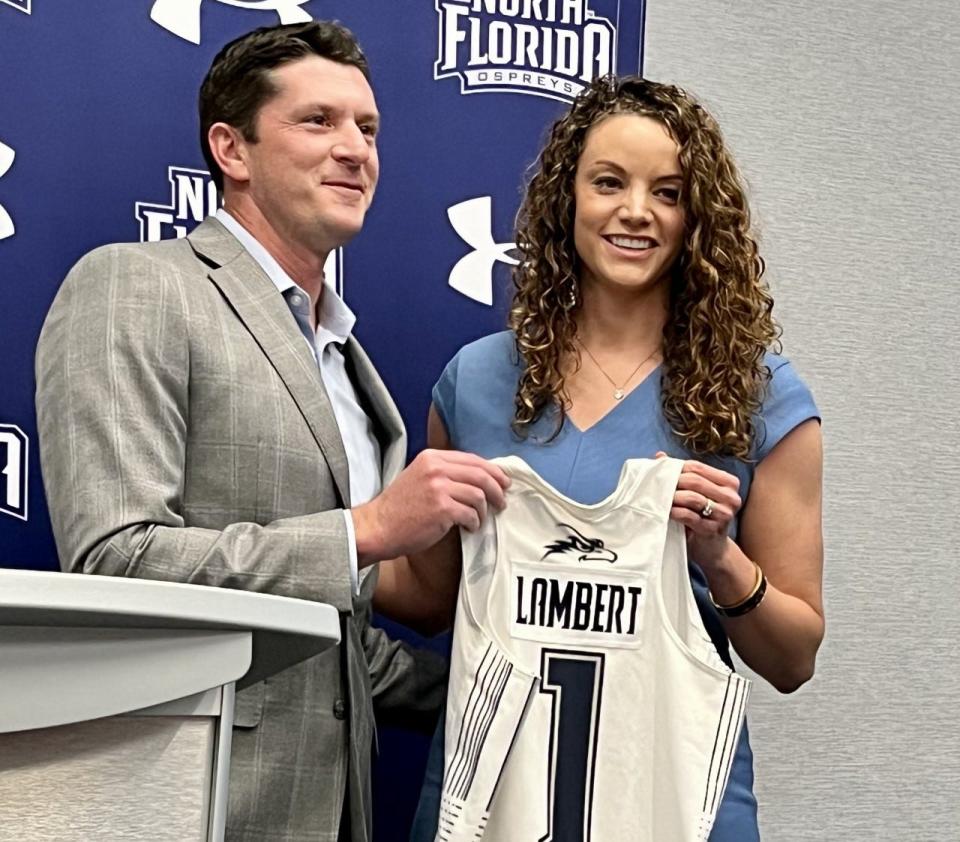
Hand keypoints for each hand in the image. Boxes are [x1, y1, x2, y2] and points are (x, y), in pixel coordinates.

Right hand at [352, 449, 509, 565]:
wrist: (378, 527)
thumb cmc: (399, 506)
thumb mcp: (419, 476)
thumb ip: (444, 472)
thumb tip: (478, 478)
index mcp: (432, 457)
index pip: (472, 459)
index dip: (492, 471)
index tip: (502, 482)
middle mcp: (436, 469)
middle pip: (480, 474)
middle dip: (497, 489)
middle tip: (501, 502)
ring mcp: (439, 488)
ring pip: (478, 495)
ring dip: (483, 510)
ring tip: (478, 519)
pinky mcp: (442, 509)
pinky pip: (471, 514)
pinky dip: (474, 522)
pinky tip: (469, 527)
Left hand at [656, 452, 741, 570]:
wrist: (712, 549)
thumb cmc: (701, 517)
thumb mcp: (695, 493)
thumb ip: (681, 474)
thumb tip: (659, 456)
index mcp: (729, 483)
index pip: (698, 467)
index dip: (677, 467)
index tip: (661, 472)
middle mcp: (731, 497)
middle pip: (694, 480)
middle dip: (672, 482)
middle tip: (656, 486)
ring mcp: (724, 514)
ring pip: (692, 497)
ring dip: (672, 497)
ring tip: (659, 499)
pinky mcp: (712, 529)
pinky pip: (689, 516)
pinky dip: (674, 512)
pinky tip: (666, 512)